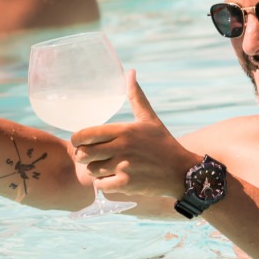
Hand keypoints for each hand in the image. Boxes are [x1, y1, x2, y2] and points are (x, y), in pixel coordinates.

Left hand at [72, 70, 199, 197]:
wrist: (181, 171)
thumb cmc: (163, 143)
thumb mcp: (149, 119)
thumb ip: (136, 96)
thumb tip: (130, 72)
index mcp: (124, 130)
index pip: (84, 134)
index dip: (77, 140)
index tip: (81, 143)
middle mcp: (122, 147)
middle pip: (83, 154)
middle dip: (84, 157)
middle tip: (92, 157)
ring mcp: (124, 166)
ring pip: (91, 171)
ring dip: (96, 171)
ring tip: (107, 168)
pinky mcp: (127, 184)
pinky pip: (100, 186)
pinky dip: (104, 185)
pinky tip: (114, 180)